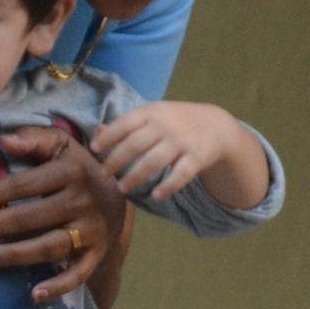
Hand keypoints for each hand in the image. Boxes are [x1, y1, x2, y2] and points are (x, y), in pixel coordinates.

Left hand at [0, 127, 128, 301]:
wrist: (123, 194)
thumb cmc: (78, 168)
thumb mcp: (61, 145)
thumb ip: (34, 140)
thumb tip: (5, 142)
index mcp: (69, 172)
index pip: (22, 185)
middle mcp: (81, 202)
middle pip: (29, 217)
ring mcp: (90, 231)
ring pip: (49, 246)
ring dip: (15, 255)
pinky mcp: (96, 253)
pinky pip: (78, 274)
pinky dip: (58, 286)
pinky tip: (33, 294)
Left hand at [88, 100, 252, 201]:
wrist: (215, 125)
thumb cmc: (174, 122)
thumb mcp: (152, 115)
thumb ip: (126, 124)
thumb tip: (97, 132)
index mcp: (151, 112)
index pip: (125, 123)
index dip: (108, 136)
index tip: (94, 149)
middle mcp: (165, 126)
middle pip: (136, 144)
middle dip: (117, 160)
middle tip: (105, 174)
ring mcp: (181, 142)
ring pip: (154, 161)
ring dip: (135, 176)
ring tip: (122, 188)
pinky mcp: (196, 158)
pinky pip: (180, 174)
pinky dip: (168, 186)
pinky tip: (156, 196)